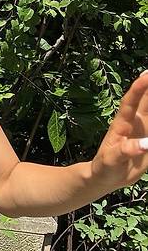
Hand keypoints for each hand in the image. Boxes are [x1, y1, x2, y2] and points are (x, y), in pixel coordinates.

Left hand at [90, 69, 147, 191]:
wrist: (107, 175)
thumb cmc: (105, 166)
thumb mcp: (111, 160)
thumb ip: (126, 151)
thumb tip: (147, 143)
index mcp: (122, 124)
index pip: (130, 102)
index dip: (138, 88)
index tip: (146, 75)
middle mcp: (135, 121)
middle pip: (146, 98)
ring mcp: (145, 128)